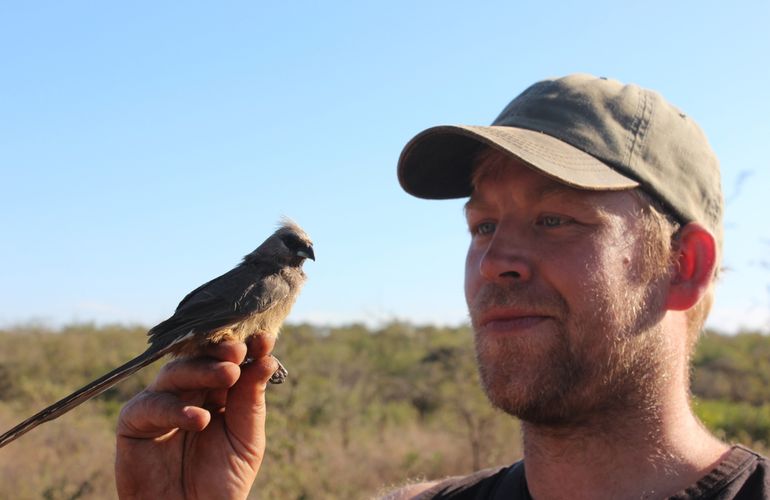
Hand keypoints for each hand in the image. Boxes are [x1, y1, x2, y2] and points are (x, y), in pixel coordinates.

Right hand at [115, 336, 277, 499]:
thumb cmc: (222, 481)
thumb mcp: (247, 440)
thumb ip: (252, 402)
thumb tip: (267, 360)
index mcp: (218, 391)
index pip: (229, 361)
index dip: (245, 348)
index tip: (264, 340)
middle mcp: (188, 391)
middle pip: (200, 359)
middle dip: (221, 352)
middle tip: (239, 352)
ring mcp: (160, 403)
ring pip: (175, 373)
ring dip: (202, 370)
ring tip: (229, 375)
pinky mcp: (134, 422)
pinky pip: (150, 405)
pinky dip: (174, 409)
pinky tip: (199, 418)